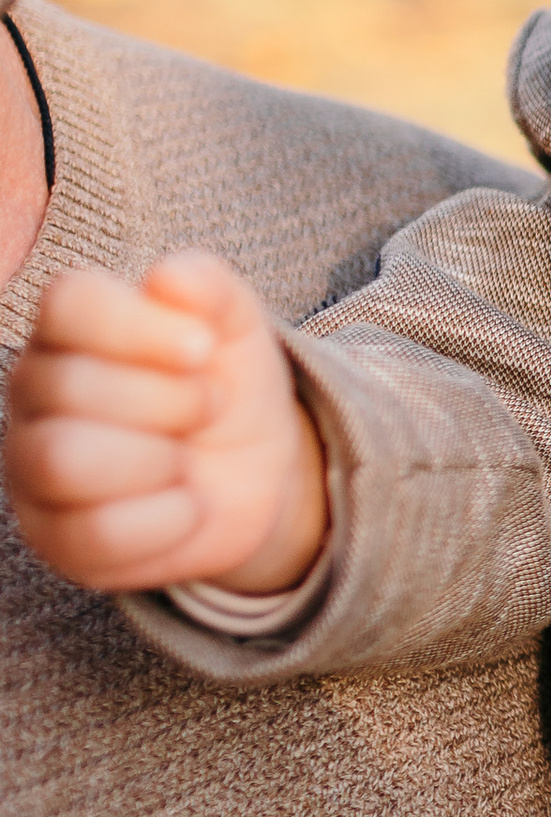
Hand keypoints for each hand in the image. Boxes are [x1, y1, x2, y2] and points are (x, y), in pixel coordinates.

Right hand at [4, 248, 330, 591]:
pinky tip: (184, 506)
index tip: (202, 349)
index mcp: (68, 327)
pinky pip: (97, 534)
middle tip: (208, 407)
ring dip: (158, 460)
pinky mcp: (55, 537)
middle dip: (171, 401)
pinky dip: (168, 520)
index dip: (142, 326)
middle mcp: (34, 392)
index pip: (69, 302)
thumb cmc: (222, 386)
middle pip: (72, 387)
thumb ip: (209, 287)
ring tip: (186, 460)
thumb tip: (168, 279)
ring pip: (65, 460)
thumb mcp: (235, 327)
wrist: (250, 475)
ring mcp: (33, 468)